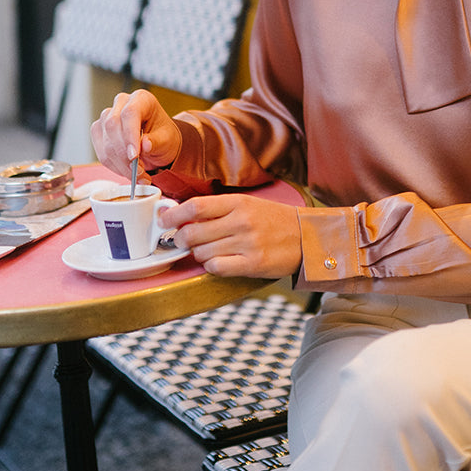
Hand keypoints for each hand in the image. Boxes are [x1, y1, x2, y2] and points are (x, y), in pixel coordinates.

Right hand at [91, 89, 180, 179]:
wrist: (157, 143)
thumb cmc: (164, 136)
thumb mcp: (167, 140)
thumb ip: (157, 142)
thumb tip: (145, 145)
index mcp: (142, 99)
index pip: (130, 113)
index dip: (130, 135)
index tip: (134, 156)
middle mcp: (122, 104)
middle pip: (113, 126)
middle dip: (125, 154)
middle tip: (140, 171)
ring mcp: (107, 116)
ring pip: (106, 142)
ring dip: (121, 164)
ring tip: (138, 175)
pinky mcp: (99, 131)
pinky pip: (101, 152)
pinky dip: (115, 166)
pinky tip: (128, 171)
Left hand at [161, 193, 301, 278]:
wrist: (307, 237)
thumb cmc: (274, 221)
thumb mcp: (248, 205)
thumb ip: (218, 209)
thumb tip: (183, 216)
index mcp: (238, 203)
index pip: (196, 206)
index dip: (173, 214)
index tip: (164, 220)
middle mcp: (241, 221)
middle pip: (193, 231)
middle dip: (181, 238)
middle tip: (182, 240)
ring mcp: (247, 243)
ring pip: (202, 252)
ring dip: (198, 254)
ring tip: (208, 250)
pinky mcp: (252, 264)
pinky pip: (216, 267)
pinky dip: (211, 266)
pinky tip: (219, 261)